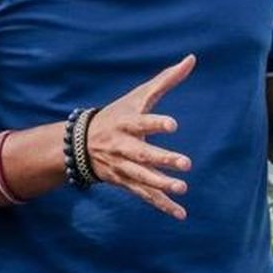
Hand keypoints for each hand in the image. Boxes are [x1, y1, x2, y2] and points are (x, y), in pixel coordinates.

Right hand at [86, 54, 195, 220]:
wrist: (80, 144)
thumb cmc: (118, 114)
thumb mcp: (138, 96)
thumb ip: (166, 79)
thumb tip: (192, 58)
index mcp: (126, 123)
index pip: (141, 122)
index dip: (155, 124)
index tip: (173, 125)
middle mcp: (123, 147)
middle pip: (143, 154)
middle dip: (163, 159)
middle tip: (186, 163)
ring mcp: (123, 167)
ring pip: (142, 178)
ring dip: (161, 184)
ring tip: (182, 188)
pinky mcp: (126, 182)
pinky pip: (145, 195)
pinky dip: (162, 205)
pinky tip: (180, 213)